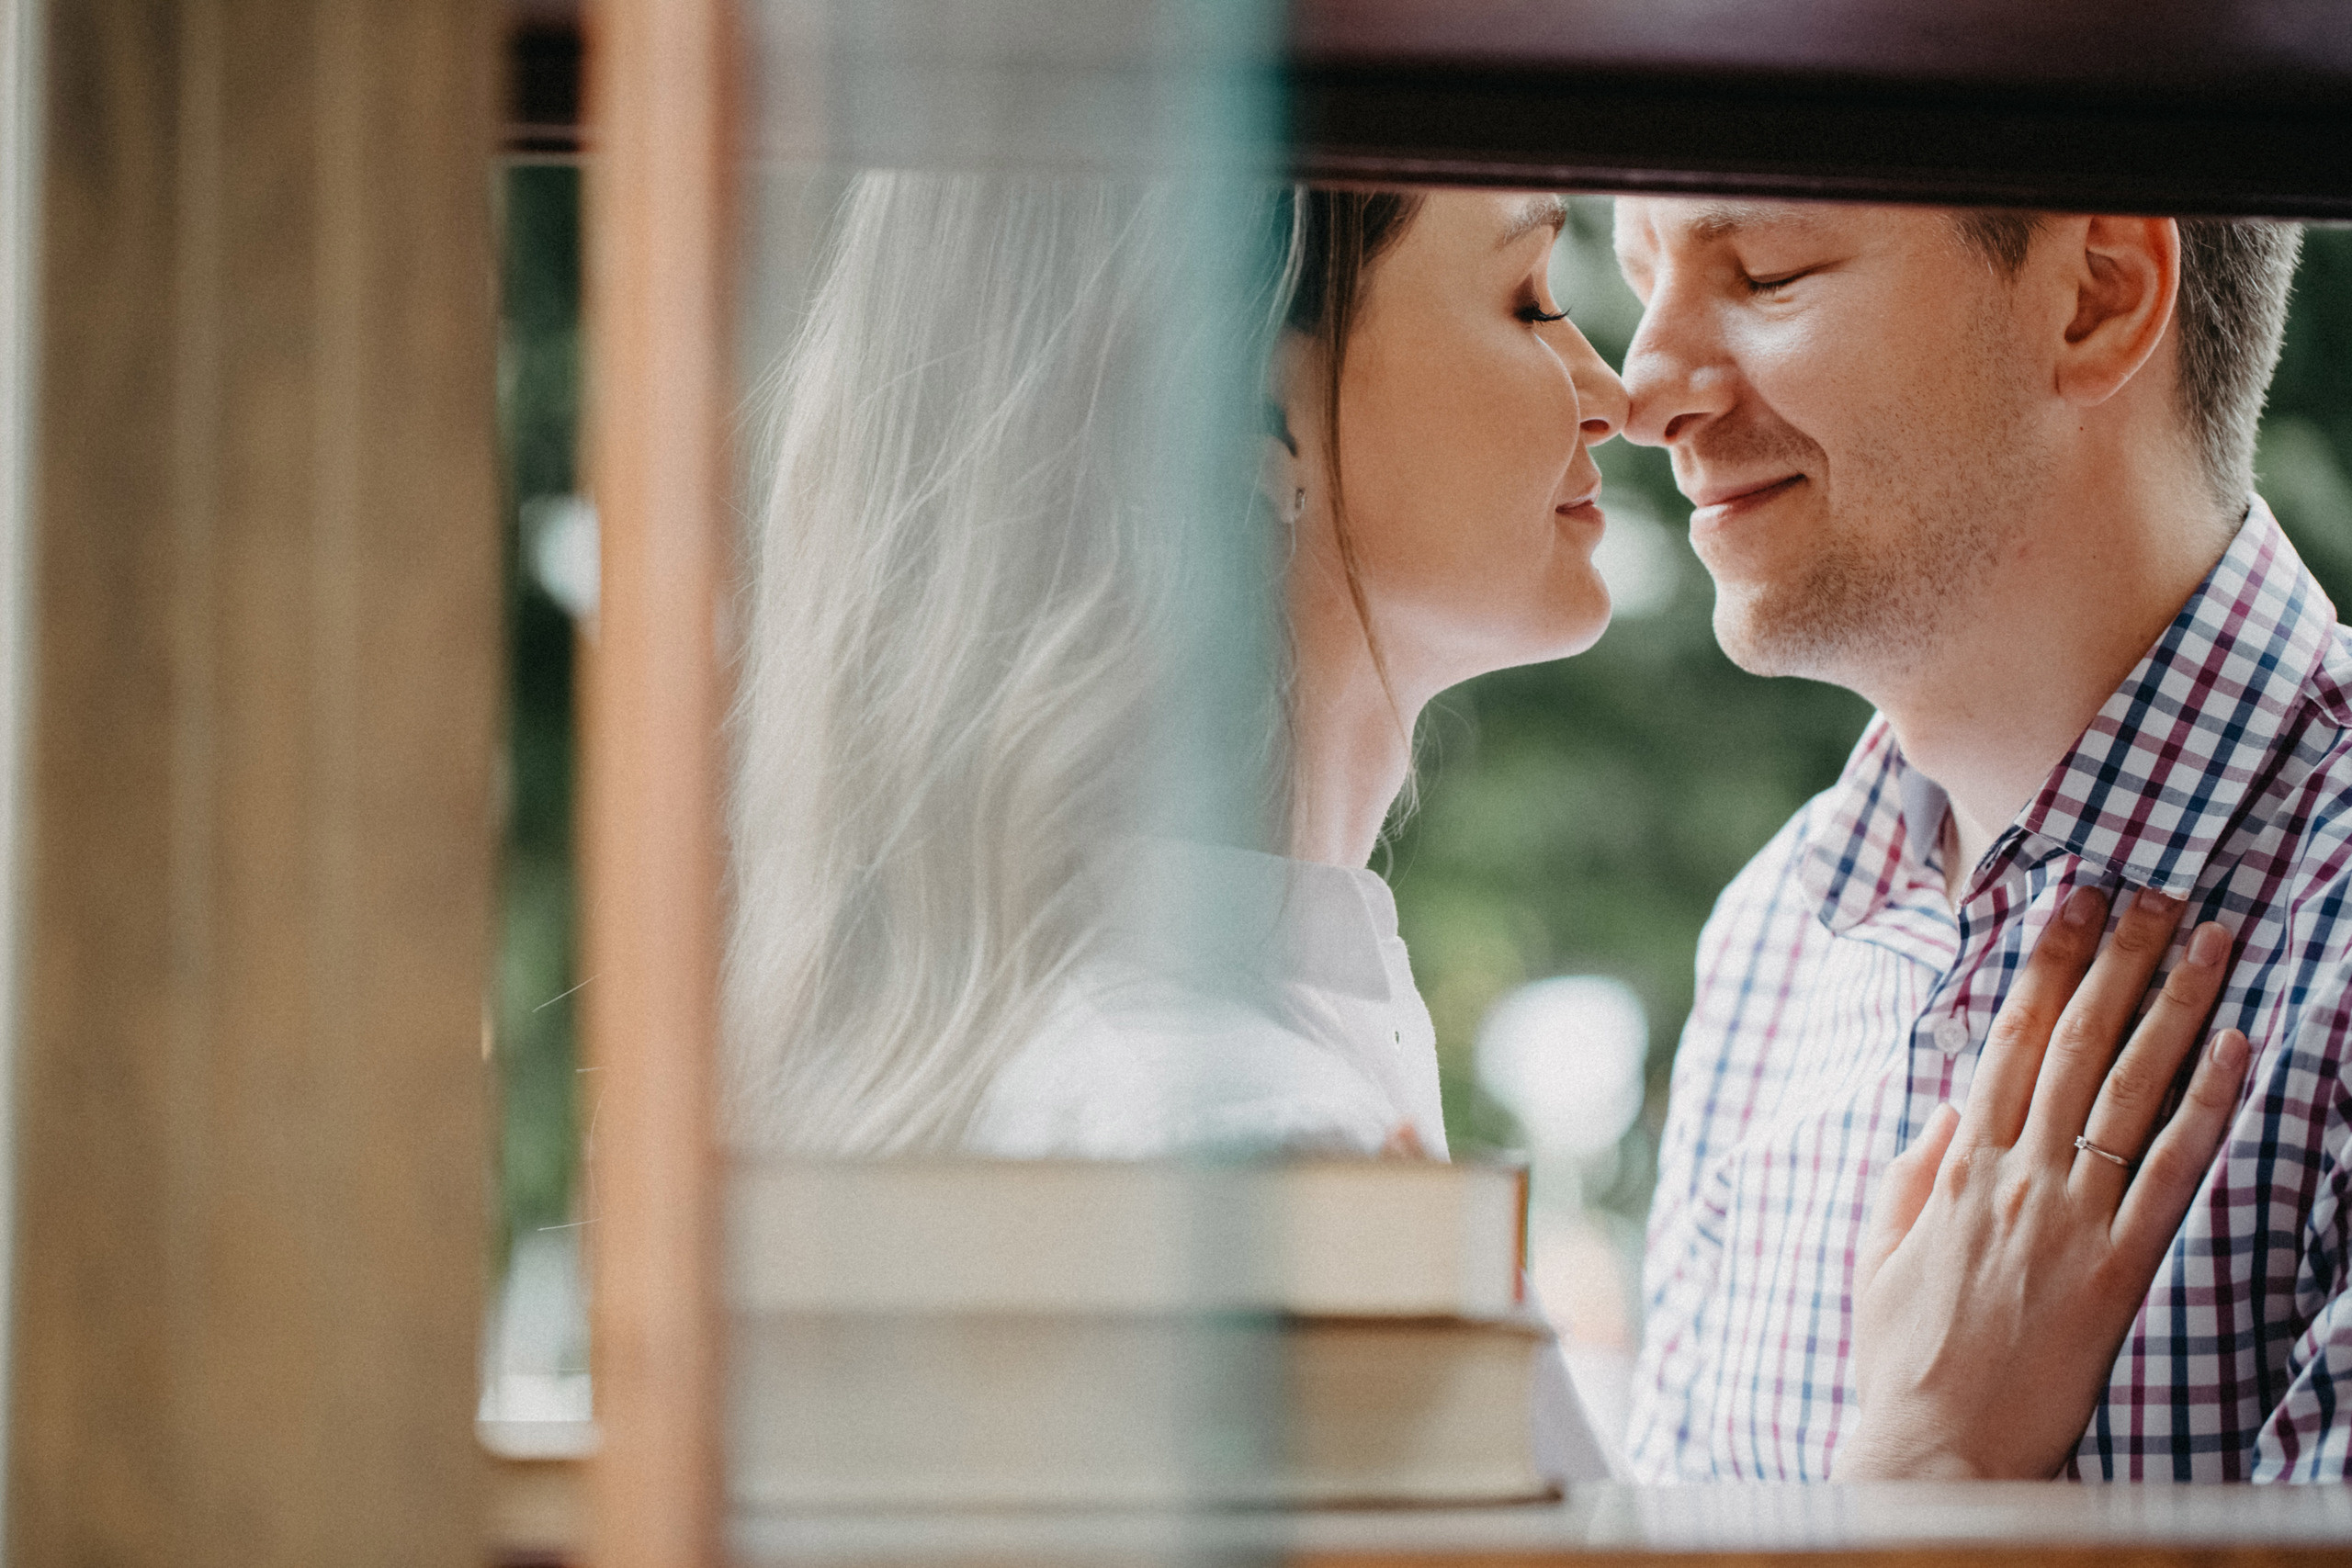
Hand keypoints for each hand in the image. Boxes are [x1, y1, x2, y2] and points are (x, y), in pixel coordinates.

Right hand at [1834, 886, 2251, 1479]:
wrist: (1936, 1448)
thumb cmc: (1902, 1353)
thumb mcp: (1882, 1251)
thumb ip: (1914, 1171)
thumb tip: (1950, 1104)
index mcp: (1959, 1167)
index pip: (2009, 1041)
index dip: (2044, 964)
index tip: (2070, 901)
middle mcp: (2016, 1177)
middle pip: (2076, 1045)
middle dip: (2114, 958)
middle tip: (2150, 889)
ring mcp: (2070, 1220)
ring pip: (2129, 1089)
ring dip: (2171, 1005)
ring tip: (2205, 939)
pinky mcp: (2116, 1270)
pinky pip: (2169, 1173)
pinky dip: (2204, 1106)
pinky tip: (2233, 1049)